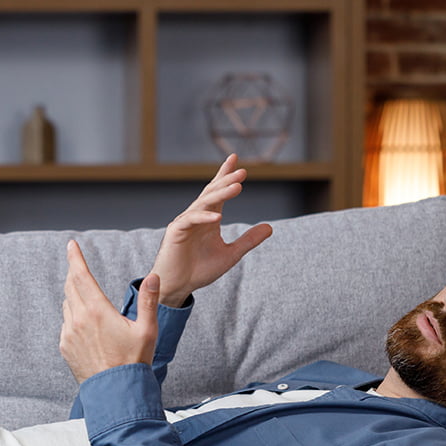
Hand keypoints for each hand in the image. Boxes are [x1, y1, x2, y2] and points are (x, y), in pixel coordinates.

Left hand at [59, 241, 158, 382]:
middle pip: (71, 286)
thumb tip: (152, 277)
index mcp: (97, 311)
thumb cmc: (134, 361)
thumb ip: (148, 301)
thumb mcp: (147, 329)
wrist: (115, 392)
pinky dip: (73, 316)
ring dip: (75, 295)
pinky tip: (87, 324)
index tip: (71, 244)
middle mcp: (78, 319)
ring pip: (67, 304)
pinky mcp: (65, 346)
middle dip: (75, 273)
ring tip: (89, 299)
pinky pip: (66, 323)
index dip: (75, 257)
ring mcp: (68, 333)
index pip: (81, 275)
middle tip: (80, 266)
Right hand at [149, 154, 272, 306]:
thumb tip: (270, 227)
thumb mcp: (231, 254)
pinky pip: (190, 220)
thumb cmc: (199, 270)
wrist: (178, 286)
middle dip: (226, 180)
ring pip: (203, 202)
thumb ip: (248, 240)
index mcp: (208, 218)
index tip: (235, 159)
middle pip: (212, 193)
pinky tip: (217, 217)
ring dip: (220, 194)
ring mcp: (185, 222)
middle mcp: (196, 216)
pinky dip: (204, 217)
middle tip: (242, 172)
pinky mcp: (175, 232)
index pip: (218, 192)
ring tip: (237, 187)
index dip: (225, 175)